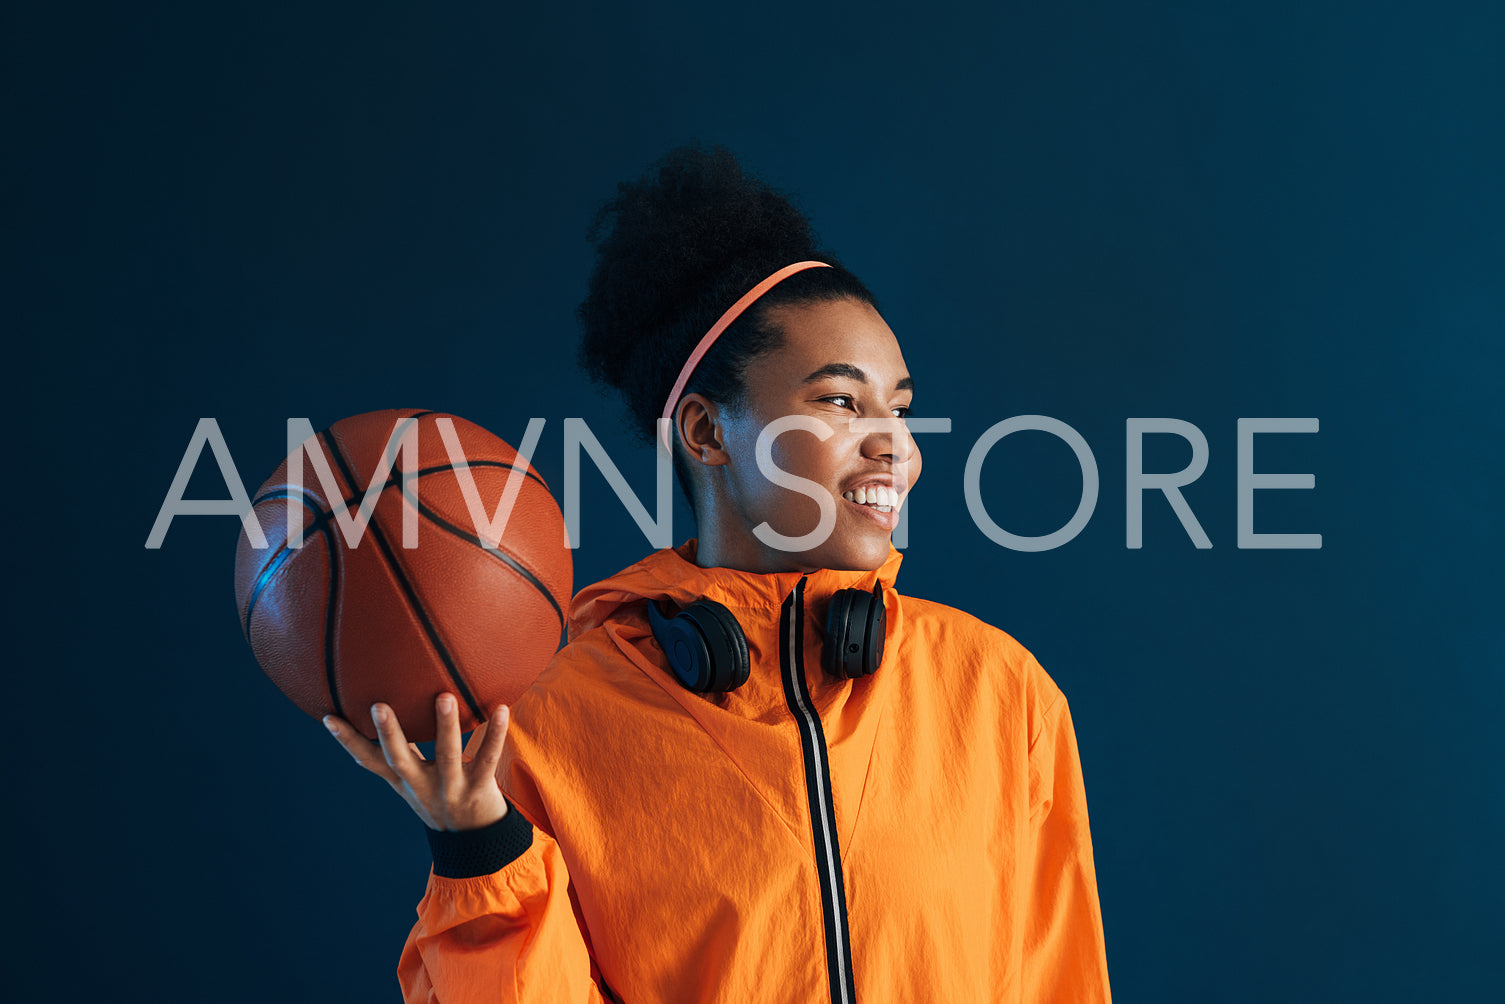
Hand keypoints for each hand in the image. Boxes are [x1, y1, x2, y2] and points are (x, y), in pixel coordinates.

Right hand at [323, 693, 510, 831]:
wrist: (474, 842)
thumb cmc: (441, 798)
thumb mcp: (414, 781)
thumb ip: (402, 751)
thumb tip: (382, 714)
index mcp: (404, 781)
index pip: (370, 761)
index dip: (348, 741)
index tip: (329, 718)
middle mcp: (422, 786)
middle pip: (400, 760)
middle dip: (389, 734)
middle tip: (378, 706)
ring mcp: (451, 788)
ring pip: (447, 756)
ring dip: (445, 726)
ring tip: (444, 697)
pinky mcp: (479, 789)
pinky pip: (488, 758)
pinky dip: (495, 734)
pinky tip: (501, 709)